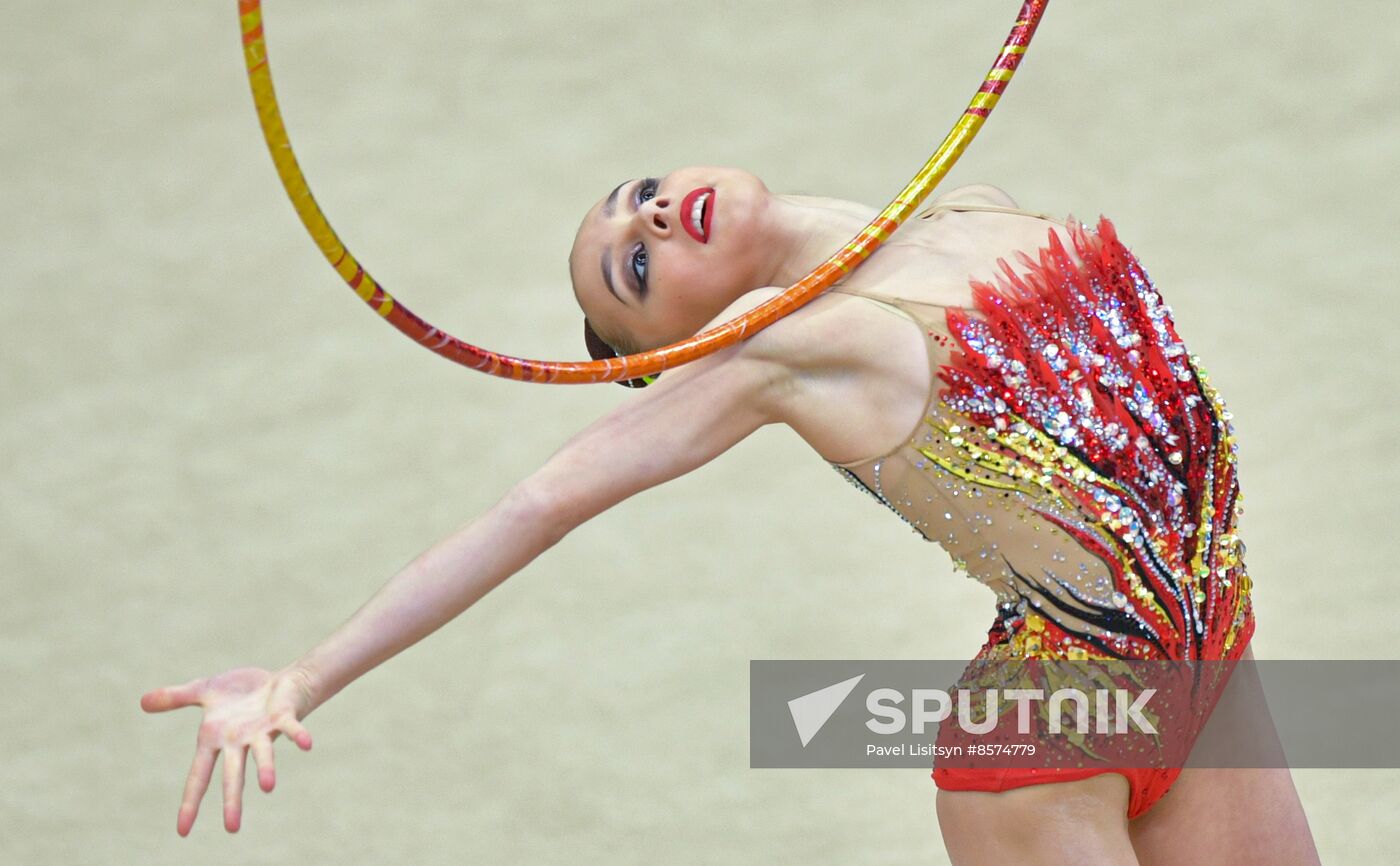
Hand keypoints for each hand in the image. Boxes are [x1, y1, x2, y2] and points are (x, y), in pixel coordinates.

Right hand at [141, 666, 315, 834]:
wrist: (280, 681)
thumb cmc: (241, 692)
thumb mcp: (202, 691)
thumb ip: (176, 698)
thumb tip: (142, 702)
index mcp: (216, 739)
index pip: (199, 775)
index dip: (191, 801)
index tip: (182, 831)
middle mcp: (239, 741)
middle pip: (233, 774)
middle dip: (232, 800)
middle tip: (232, 828)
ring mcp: (262, 731)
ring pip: (263, 754)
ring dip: (265, 768)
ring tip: (268, 787)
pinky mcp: (283, 717)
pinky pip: (291, 727)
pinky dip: (298, 735)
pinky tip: (307, 744)